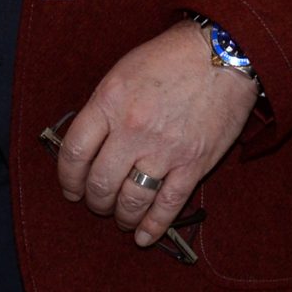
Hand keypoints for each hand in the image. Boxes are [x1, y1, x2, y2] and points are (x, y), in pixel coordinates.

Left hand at [55, 19, 259, 248]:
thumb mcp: (124, 71)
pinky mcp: (193, 165)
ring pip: (130, 200)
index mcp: (110, 101)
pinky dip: (152, 227)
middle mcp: (132, 129)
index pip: (74, 151)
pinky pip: (167, 206)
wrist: (224, 54)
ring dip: (120, 215)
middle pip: (100, 182)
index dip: (67, 177)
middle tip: (96, 203)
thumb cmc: (171, 57)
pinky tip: (143, 237)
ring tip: (120, 217)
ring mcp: (164, 150)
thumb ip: (104, 107)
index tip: (70, 187)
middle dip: (94, 200)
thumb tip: (89, 143)